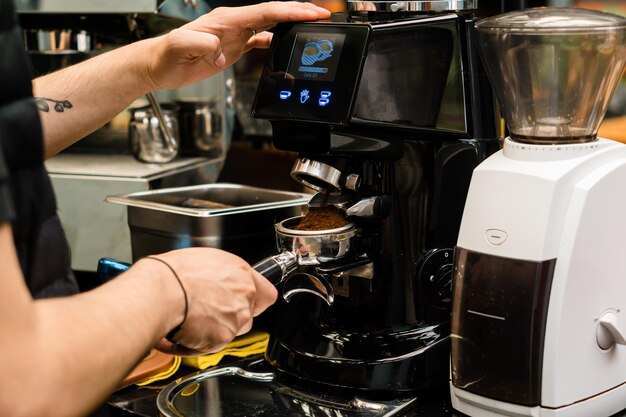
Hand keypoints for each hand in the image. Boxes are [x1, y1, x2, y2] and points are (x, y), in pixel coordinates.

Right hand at [143, 247, 277, 355]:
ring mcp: (235, 319)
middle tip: (206, 310)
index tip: (248, 303)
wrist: (161, 291)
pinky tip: (181, 329)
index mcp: (242, 274)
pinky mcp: (221, 339)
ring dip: (214, 330)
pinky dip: (197, 343)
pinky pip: (211, 346)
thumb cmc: (175, 272)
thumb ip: (221, 275)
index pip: (267, 294)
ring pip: (230, 332)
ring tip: (190, 318)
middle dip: (229, 317)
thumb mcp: (205, 260)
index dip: (256, 301)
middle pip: (247, 316)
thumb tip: (217, 280)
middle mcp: (244, 297)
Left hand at [145, 1, 330, 89]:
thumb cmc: (167, 56)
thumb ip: (201, 44)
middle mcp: (233, 24)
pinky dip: (276, 40)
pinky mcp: (233, 46)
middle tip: (322, 15)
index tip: (311, 12)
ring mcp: (234, 34)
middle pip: (273, 12)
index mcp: (226, 20)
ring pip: (270, 24)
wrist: (159, 65)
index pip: (265, 11)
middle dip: (299, 12)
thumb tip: (221, 50)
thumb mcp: (181, 47)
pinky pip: (260, 39)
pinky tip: (285, 43)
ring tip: (311, 25)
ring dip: (291, 23)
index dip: (290, 11)